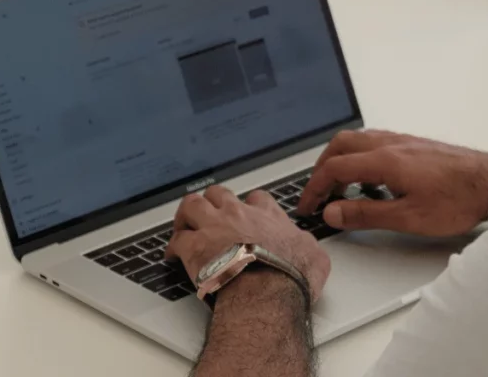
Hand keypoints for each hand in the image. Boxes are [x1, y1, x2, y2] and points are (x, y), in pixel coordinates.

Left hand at [166, 186, 330, 302]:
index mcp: (266, 216)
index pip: (255, 198)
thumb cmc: (291, 277)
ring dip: (186, 216)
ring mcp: (213, 228)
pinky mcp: (194, 248)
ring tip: (185, 226)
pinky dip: (173, 246)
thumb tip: (307, 246)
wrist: (268, 293)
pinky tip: (173, 255)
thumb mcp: (315, 256)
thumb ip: (306, 244)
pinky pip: (176, 239)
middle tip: (209, 216)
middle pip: (218, 194)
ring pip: (191, 205)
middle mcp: (238, 215)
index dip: (248, 206)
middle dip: (212, 203)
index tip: (245, 216)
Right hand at [297, 130, 487, 236]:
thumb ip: (367, 214)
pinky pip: (377, 142)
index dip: (315, 187)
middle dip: (323, 169)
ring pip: (359, 140)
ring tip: (343, 189)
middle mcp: (392, 143)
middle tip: (319, 194)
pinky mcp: (416, 144)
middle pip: (341, 146)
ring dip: (342, 160)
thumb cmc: (458, 200)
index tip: (308, 205)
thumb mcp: (409, 218)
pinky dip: (362, 157)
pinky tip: (373, 180)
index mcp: (385, 161)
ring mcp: (405, 141)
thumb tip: (334, 212)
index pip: (335, 168)